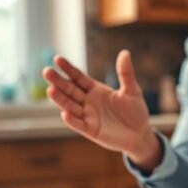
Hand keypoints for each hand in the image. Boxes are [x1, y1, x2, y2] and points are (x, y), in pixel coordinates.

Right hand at [42, 50, 161, 169]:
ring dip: (60, 99)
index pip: (78, 77)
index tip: (57, 58)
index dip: (68, 69)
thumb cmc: (135, 111)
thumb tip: (125, 52)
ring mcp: (88, 116)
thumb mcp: (132, 90)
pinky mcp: (91, 130)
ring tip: (50, 90)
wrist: (140, 134)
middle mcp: (88, 102)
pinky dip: (72, 120)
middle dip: (58, 81)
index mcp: (95, 90)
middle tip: (46, 71)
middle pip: (70, 90)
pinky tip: (64, 113)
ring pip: (70, 106)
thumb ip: (126, 73)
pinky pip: (79, 124)